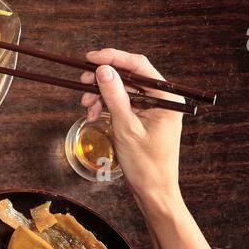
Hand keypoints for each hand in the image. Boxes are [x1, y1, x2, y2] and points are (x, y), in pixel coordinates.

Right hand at [79, 48, 182, 213]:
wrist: (153, 191)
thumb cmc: (146, 164)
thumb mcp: (127, 128)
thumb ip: (115, 96)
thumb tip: (104, 70)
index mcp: (167, 97)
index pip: (139, 66)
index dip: (114, 58)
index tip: (91, 58)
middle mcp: (161, 98)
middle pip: (128, 76)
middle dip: (102, 79)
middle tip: (82, 84)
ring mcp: (151, 108)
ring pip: (120, 89)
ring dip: (100, 95)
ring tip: (86, 108)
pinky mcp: (141, 116)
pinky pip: (120, 102)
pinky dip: (104, 106)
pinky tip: (93, 115)